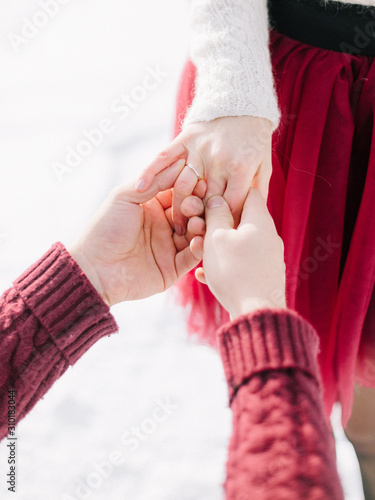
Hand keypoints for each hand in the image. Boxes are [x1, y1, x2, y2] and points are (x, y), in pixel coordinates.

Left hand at [69, 160, 204, 305]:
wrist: (94, 269)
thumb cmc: (104, 229)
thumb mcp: (124, 197)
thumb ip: (153, 181)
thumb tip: (180, 163)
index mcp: (152, 206)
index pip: (179, 192)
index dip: (189, 186)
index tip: (198, 182)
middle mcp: (163, 225)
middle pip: (191, 211)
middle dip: (196, 206)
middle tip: (193, 205)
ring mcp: (170, 246)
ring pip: (196, 233)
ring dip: (201, 225)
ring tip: (196, 223)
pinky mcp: (173, 268)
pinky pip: (193, 257)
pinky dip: (199, 248)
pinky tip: (198, 241)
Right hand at [135, 115, 272, 232]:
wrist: (243, 102)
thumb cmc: (255, 139)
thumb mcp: (264, 166)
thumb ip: (257, 193)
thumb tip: (248, 220)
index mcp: (241, 168)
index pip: (230, 205)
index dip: (224, 223)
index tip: (217, 236)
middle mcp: (219, 160)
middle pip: (205, 200)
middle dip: (199, 221)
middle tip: (192, 238)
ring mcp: (199, 149)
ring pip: (183, 185)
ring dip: (177, 207)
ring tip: (175, 225)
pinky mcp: (185, 139)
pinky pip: (164, 156)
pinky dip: (151, 170)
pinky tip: (141, 186)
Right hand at [194, 188, 285, 319]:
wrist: (256, 313)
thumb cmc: (235, 272)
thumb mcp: (217, 238)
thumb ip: (216, 214)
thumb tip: (217, 199)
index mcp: (260, 220)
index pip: (248, 192)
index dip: (227, 194)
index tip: (209, 203)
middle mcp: (268, 236)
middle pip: (240, 220)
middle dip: (216, 226)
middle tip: (198, 235)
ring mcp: (268, 257)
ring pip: (238, 244)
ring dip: (217, 248)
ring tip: (199, 259)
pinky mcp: (264, 275)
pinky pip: (241, 263)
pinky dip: (225, 266)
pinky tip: (205, 277)